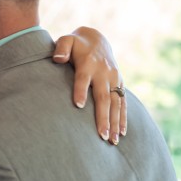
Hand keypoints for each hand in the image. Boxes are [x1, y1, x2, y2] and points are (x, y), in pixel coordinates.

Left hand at [53, 26, 126, 143]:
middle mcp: (104, 73)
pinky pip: (123, 103)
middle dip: (103, 117)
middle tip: (101, 135)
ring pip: (115, 103)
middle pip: (103, 96)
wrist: (98, 40)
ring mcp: (114, 79)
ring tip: (112, 140)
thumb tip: (58, 59)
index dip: (81, 91)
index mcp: (89, 63)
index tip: (78, 105)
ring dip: (115, 122)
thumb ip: (61, 48)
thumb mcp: (67, 40)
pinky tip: (121, 133)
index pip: (83, 79)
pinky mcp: (120, 84)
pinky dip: (123, 118)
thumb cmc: (76, 44)